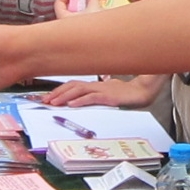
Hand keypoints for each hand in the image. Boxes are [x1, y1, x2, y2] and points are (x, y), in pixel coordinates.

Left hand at [45, 74, 166, 106]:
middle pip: (72, 86)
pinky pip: (92, 97)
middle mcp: (96, 85)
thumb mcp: (109, 94)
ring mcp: (102, 90)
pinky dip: (80, 100)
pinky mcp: (109, 96)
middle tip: (45, 101)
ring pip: (79, 90)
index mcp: (96, 85)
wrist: (143, 91)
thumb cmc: (127, 94)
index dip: (60, 90)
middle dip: (57, 93)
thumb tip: (86, 101)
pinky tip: (72, 105)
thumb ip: (98, 96)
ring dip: (64, 96)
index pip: (74, 85)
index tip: (49, 97)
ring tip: (54, 103)